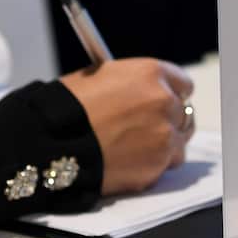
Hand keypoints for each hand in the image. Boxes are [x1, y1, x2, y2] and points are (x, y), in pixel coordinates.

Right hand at [61, 58, 193, 195]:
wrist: (54, 142)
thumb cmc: (69, 106)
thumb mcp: (100, 77)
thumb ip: (131, 84)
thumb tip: (139, 91)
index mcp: (150, 73)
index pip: (182, 83)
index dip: (171, 92)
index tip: (164, 100)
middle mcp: (164, 101)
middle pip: (183, 111)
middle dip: (166, 118)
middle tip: (146, 126)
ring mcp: (165, 135)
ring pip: (179, 140)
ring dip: (164, 142)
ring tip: (136, 145)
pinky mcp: (158, 164)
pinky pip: (166, 164)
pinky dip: (152, 163)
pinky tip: (129, 160)